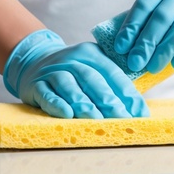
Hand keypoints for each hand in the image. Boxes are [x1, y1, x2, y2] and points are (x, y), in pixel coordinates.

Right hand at [3, 29, 148, 118]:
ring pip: (69, 86)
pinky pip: (46, 94)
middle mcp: (71, 59)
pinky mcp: (36, 85)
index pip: (112, 73)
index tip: (139, 113)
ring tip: (96, 119)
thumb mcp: (92, 68)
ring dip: (83, 103)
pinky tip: (66, 114)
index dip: (127, 93)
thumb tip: (138, 110)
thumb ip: (112, 83)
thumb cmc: (73, 72)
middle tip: (121, 118)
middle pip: (91, 79)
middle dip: (108, 100)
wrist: (34, 61)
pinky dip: (56, 104)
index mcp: (91, 54)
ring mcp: (52, 71)